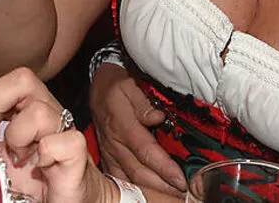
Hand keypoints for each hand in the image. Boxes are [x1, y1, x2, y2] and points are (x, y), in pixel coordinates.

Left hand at [0, 69, 118, 202]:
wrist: (72, 198)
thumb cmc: (34, 179)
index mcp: (19, 113)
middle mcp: (41, 114)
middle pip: (22, 79)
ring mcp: (61, 129)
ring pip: (39, 112)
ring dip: (21, 138)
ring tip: (19, 159)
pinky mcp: (77, 152)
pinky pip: (63, 141)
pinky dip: (48, 154)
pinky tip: (42, 166)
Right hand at [91, 63, 186, 193]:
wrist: (95, 89)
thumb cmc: (115, 86)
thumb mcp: (128, 85)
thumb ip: (143, 103)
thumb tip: (158, 117)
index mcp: (123, 126)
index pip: (147, 151)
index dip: (164, 167)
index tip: (180, 178)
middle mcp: (115, 144)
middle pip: (140, 171)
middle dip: (162, 186)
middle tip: (183, 193)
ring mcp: (110, 153)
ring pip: (130, 178)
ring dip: (151, 190)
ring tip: (171, 196)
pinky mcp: (107, 158)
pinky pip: (120, 178)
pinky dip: (135, 188)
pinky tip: (149, 194)